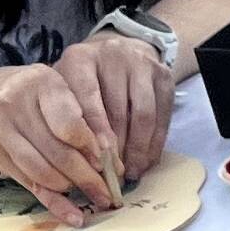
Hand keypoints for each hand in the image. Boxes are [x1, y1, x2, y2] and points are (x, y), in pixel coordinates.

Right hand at [0, 62, 119, 218]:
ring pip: (42, 171)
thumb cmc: (27, 95)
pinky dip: (54, 203)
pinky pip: (29, 184)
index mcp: (38, 81)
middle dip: (88, 176)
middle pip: (58, 152)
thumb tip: (109, 156)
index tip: (108, 163)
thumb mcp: (54, 89)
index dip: (91, 148)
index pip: (70, 125)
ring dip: (72, 188)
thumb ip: (81, 115)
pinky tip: (74, 216)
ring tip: (92, 195)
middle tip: (108, 191)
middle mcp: (13, 103)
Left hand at [50, 33, 174, 187]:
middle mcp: (111, 55)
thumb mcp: (65, 91)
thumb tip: (84, 161)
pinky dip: (155, 143)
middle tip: (113, 175)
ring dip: (138, 149)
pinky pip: (162, 116)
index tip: (98, 162)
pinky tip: (146, 160)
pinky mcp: (164, 75)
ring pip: (143, 115)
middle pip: (117, 110)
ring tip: (131, 172)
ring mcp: (141, 63)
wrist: (116, 55)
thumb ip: (69, 118)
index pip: (87, 98)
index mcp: (80, 59)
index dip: (94, 132)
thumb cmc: (83, 81)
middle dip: (117, 148)